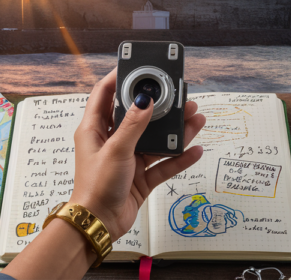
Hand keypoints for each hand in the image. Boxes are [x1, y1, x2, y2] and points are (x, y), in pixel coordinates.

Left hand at [68, 68, 205, 240]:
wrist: (99, 224)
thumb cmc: (95, 187)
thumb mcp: (115, 150)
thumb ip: (133, 125)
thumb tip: (145, 100)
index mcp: (95, 130)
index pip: (104, 95)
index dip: (118, 78)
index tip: (135, 66)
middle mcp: (111, 141)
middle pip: (138, 116)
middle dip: (159, 105)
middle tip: (178, 94)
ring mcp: (127, 159)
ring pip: (155, 139)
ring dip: (174, 130)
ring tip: (195, 118)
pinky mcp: (140, 177)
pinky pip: (163, 164)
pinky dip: (179, 157)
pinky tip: (194, 150)